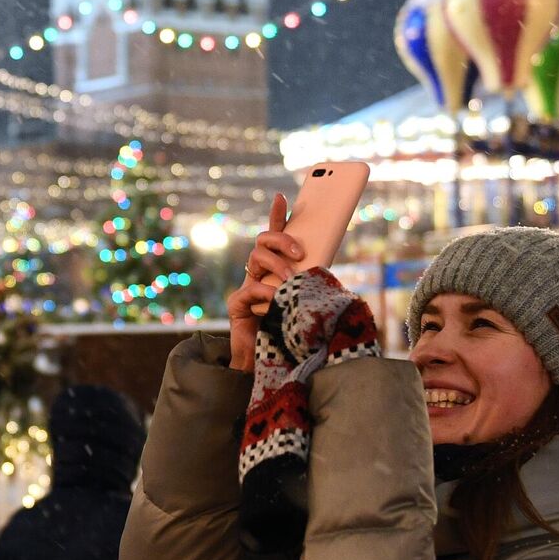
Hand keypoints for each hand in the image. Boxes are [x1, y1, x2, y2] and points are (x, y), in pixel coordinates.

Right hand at [228, 195, 302, 371]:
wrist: (270, 362)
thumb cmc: (291, 330)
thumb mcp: (306, 298)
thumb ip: (309, 278)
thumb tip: (321, 256)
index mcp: (276, 270)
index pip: (275, 238)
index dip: (278, 217)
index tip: (283, 197)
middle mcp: (258, 274)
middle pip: (262, 241)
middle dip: (281, 240)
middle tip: (299, 253)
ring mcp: (246, 287)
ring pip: (256, 258)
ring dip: (277, 266)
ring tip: (291, 281)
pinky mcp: (237, 304)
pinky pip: (252, 288)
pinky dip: (267, 294)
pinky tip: (275, 302)